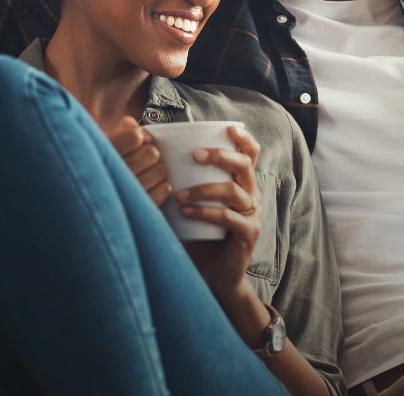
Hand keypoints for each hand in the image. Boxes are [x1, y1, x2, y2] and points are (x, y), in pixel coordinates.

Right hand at [104, 116, 171, 203]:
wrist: (89, 198)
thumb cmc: (104, 163)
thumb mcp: (108, 139)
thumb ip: (126, 127)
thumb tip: (146, 136)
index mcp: (102, 154)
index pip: (134, 137)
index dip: (137, 137)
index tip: (134, 141)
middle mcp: (113, 175)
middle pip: (151, 154)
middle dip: (149, 154)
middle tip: (141, 159)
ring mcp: (126, 195)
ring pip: (159, 172)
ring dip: (155, 170)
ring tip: (144, 173)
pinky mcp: (138, 210)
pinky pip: (163, 191)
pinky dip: (161, 187)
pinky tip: (149, 186)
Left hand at [180, 125, 263, 297]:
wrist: (213, 275)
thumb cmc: (199, 236)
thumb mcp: (192, 204)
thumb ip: (181, 182)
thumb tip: (151, 154)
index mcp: (242, 184)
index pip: (251, 154)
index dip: (244, 139)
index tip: (229, 128)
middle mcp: (251, 196)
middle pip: (244, 165)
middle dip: (220, 155)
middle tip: (194, 155)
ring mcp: (252, 215)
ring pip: (234, 191)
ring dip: (204, 189)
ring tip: (179, 194)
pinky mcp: (248, 234)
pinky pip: (228, 218)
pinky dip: (205, 212)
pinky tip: (186, 212)